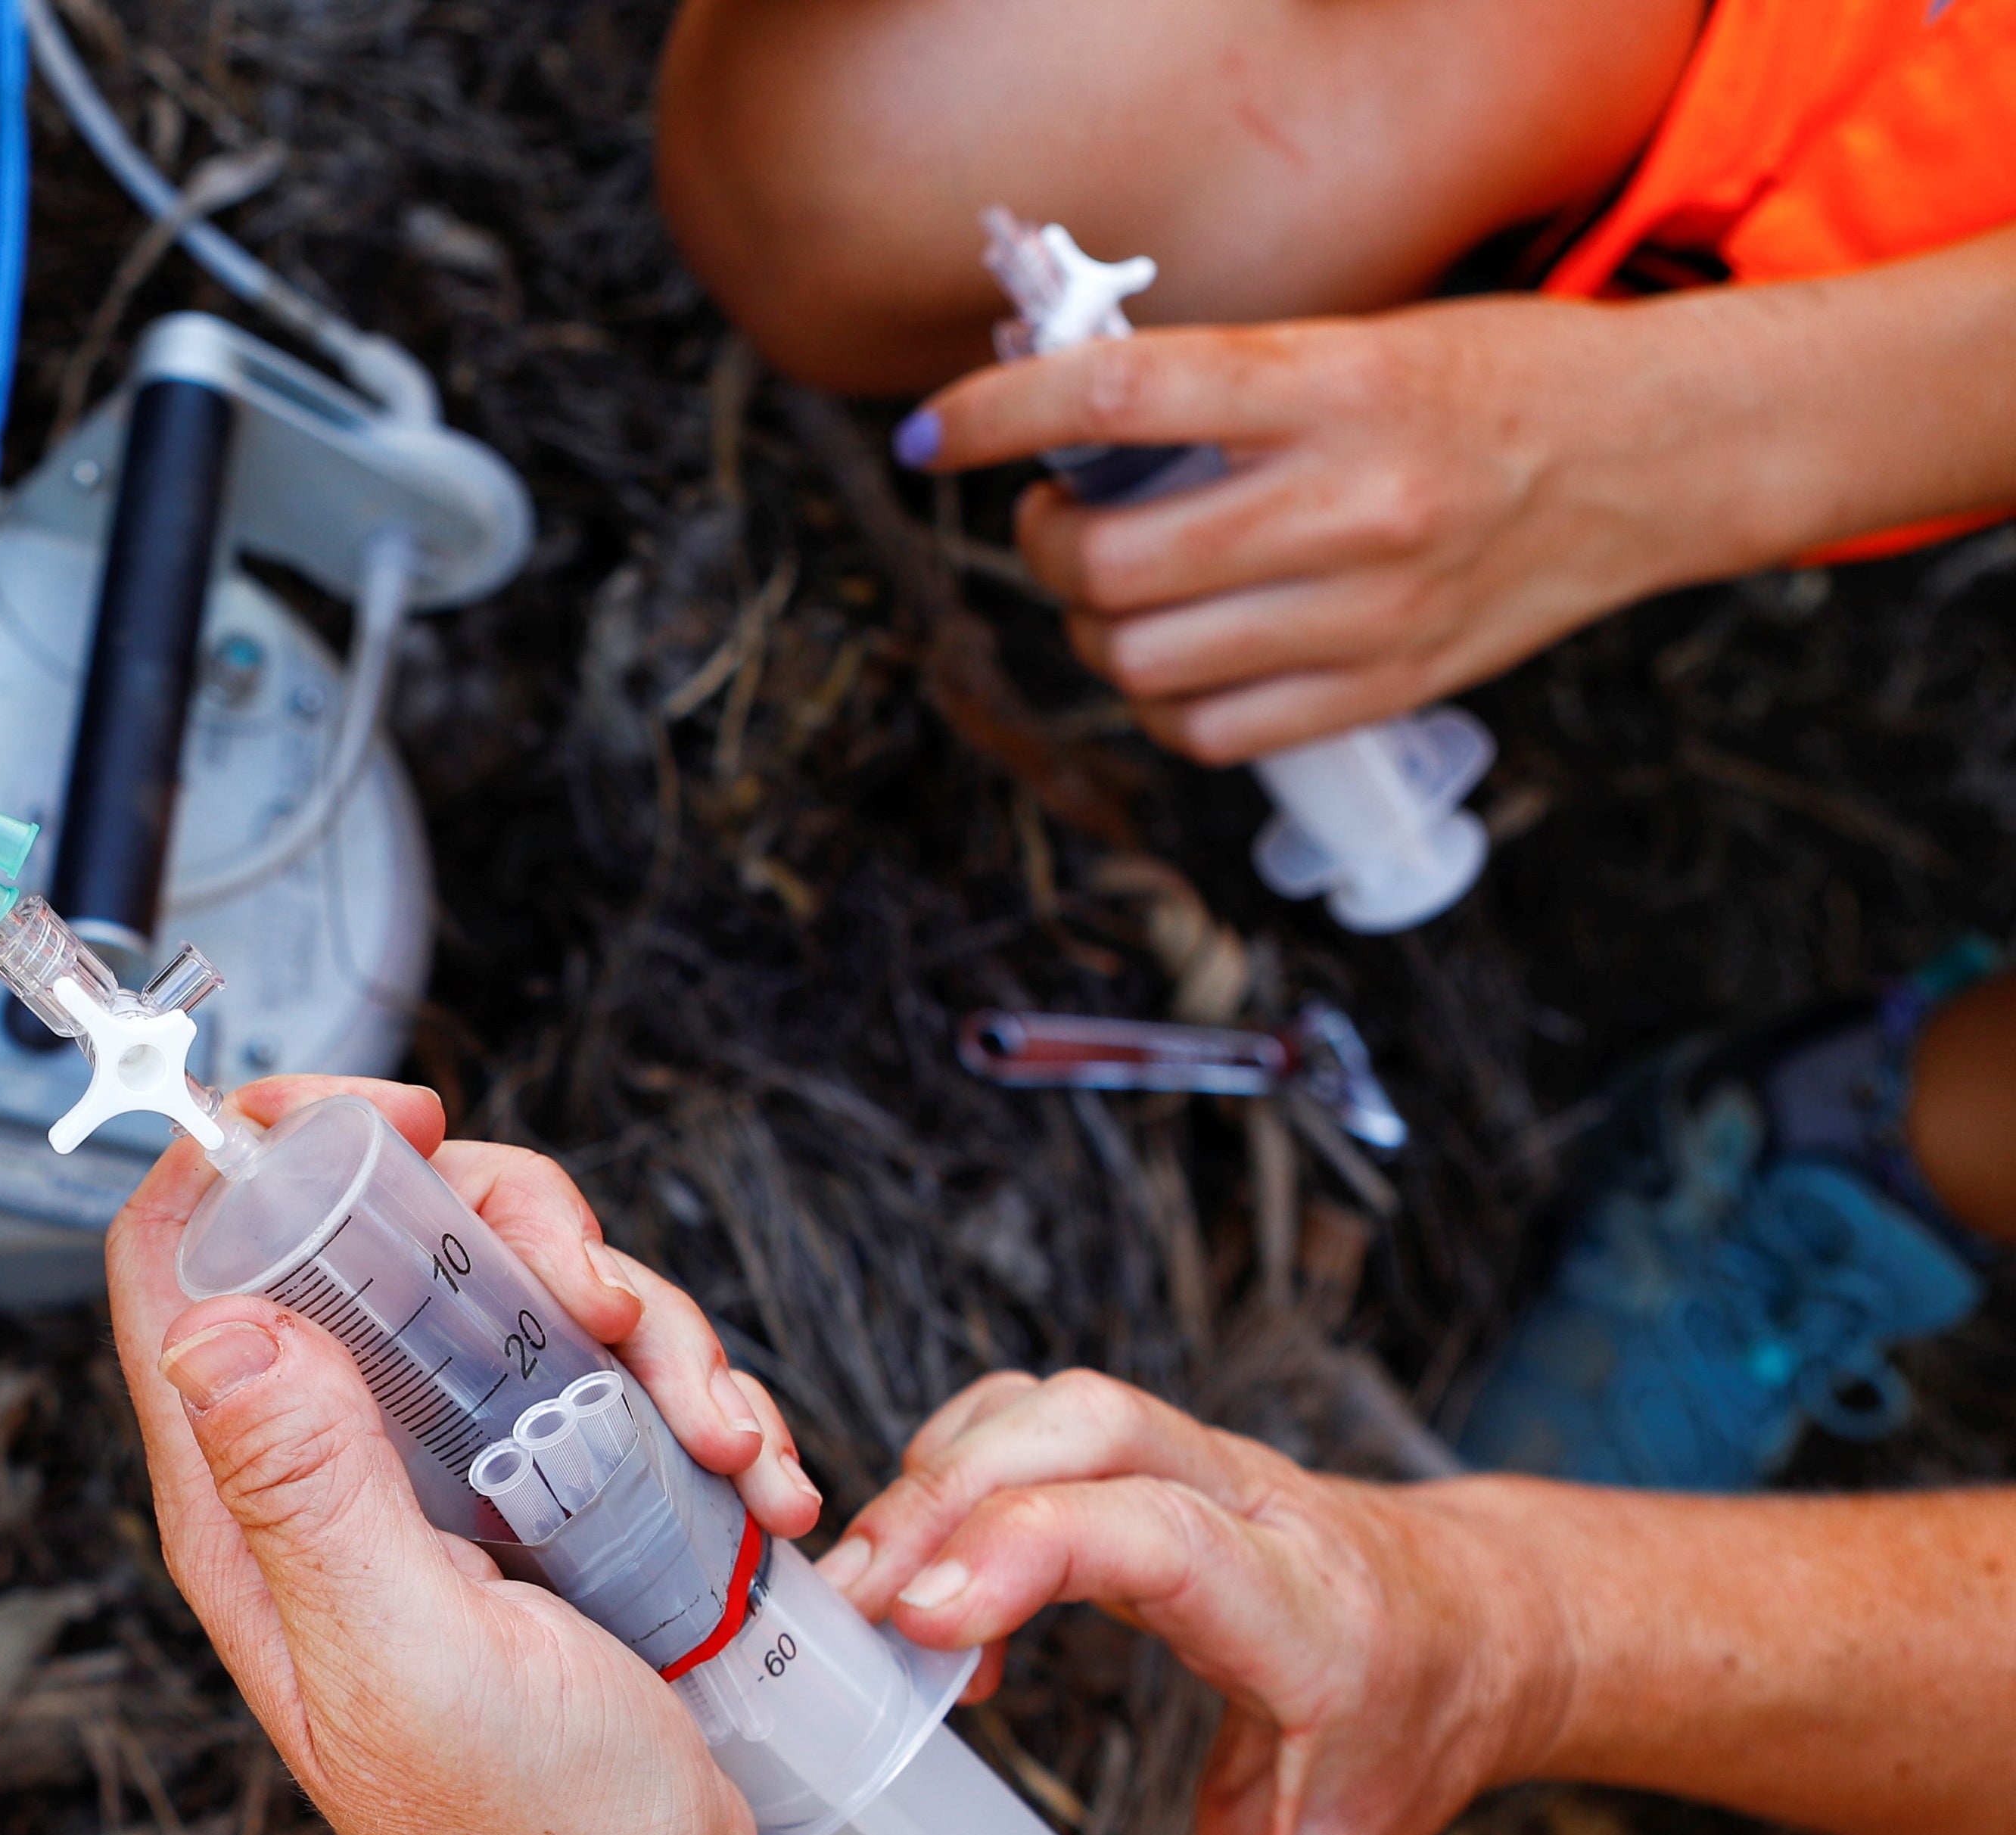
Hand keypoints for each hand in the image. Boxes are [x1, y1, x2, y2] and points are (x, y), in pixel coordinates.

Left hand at [108, 1079, 828, 1834]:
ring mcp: (451, 1485)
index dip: (265, 1151)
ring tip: (715, 1428)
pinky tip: (749, 1480)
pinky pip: (609, 1381)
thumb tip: (212, 1316)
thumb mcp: (410, 1658)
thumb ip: (309, 1486)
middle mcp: (337, 1473)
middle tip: (603, 1298)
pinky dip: (692, 1398)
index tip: (394, 1122)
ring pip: (511, 1295)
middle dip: (511, 1227)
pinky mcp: (553, 1505)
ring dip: (639, 1324)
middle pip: (381, 1240)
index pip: (190, 1261)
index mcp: (254, 1506)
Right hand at [819, 1371, 1562, 1834]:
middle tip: (849, 1610)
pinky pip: (1032, 1413)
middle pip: (1086, 1432)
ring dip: (940, 1481)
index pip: (1156, 1540)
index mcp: (1300, 1611)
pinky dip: (956, 1465)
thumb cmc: (1399, 1741)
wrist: (1488, 1621)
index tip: (919, 1621)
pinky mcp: (1149, 1444)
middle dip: (947, 1504)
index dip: (1027, 1559)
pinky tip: (923, 1569)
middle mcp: (1251, 1504)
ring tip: (864, 1596)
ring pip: (1051, 1405)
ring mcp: (1199, 1456)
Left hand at [905, 293, 1753, 760]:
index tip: (932, 434)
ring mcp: (1372, 608)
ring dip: (1091, 632)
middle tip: (1056, 522)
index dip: (999, 417)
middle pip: (1108, 564)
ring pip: (1140, 662)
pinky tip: (1175, 658)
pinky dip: (1161, 705)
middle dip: (1045, 548)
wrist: (1658, 454)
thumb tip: (1060, 433)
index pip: (1118, 396)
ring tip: (1115, 590)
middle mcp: (1350, 502)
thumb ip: (1221, 392)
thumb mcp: (1357, 344)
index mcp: (1333, 384)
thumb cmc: (1491, 383)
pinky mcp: (1390, 687)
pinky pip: (1211, 734)